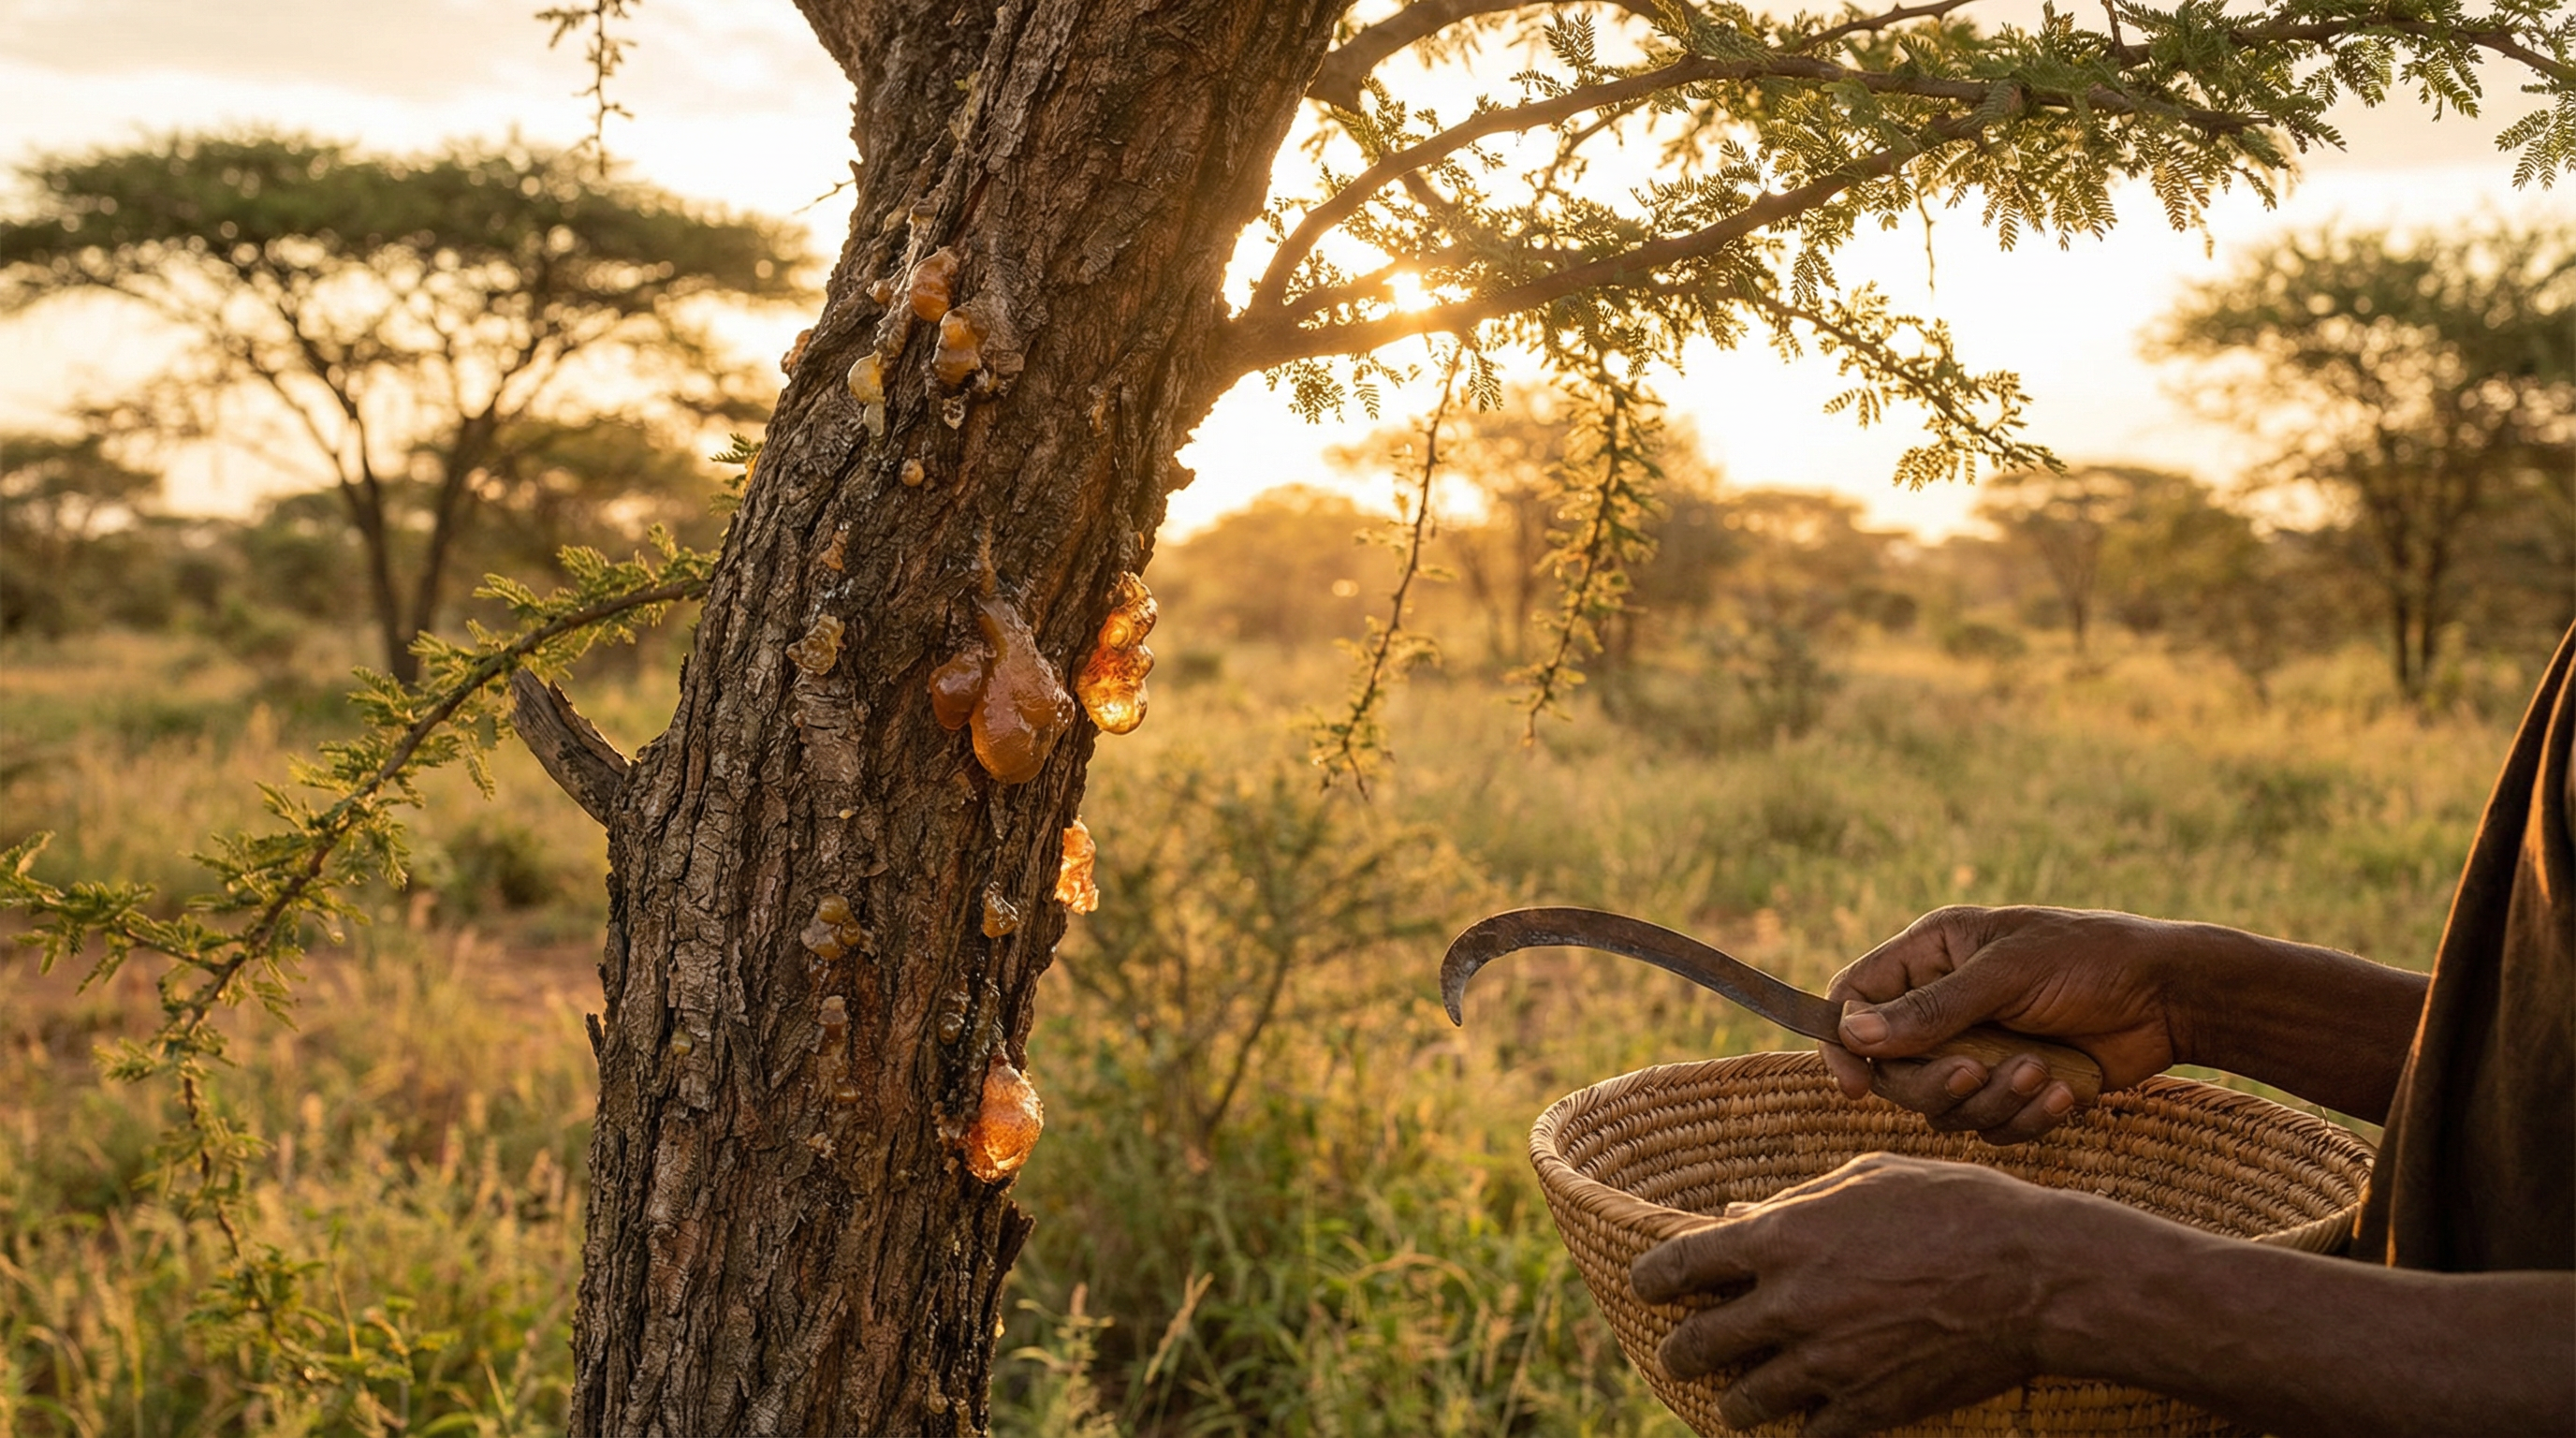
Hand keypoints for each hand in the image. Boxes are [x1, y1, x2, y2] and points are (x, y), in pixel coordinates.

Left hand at [1630, 1154, 2110, 1435]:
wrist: (2036, 1276)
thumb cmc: (1954, 1206)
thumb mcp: (1866, 1178)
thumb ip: (1793, 1203)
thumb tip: (1735, 1219)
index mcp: (1781, 1238)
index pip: (1677, 1267)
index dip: (1652, 1280)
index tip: (1649, 1286)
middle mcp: (1789, 1306)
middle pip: (1696, 1344)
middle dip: (1682, 1348)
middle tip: (1684, 1350)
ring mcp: (1827, 1365)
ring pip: (1742, 1402)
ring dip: (1733, 1397)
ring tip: (1737, 1394)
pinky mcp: (1868, 1409)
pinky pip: (1806, 1436)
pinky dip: (1798, 1428)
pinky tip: (1803, 1416)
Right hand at [1821, 906, 2190, 1142]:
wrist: (2171, 997)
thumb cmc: (2089, 961)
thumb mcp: (2006, 975)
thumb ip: (1930, 1010)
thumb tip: (1853, 1036)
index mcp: (1931, 956)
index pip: (1856, 999)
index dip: (1844, 1043)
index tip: (1855, 1085)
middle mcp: (1944, 1003)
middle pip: (1893, 1068)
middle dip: (1933, 1082)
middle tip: (1975, 1073)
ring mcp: (1978, 1048)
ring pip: (1942, 1106)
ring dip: (1990, 1100)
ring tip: (2040, 1073)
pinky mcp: (2012, 1088)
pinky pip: (1989, 1125)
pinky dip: (2025, 1117)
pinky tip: (2064, 1092)